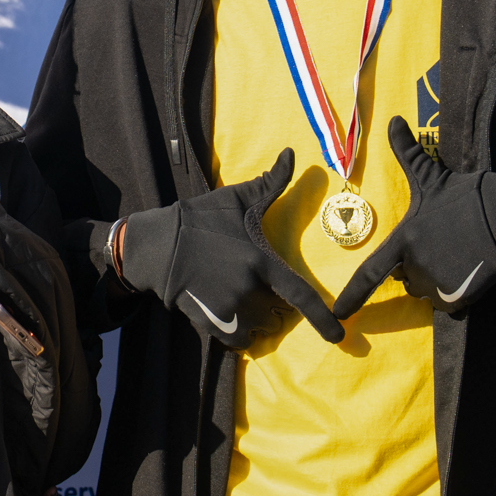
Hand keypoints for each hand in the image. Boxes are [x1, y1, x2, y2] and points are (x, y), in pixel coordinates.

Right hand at [119, 148, 343, 348]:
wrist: (157, 244)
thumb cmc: (200, 218)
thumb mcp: (238, 198)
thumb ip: (271, 182)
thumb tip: (292, 153)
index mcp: (260, 261)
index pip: (300, 295)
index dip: (322, 319)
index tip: (339, 335)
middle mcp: (247, 288)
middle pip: (278, 313)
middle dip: (274, 305)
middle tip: (256, 286)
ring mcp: (227, 308)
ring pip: (259, 328)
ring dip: (258, 321)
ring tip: (242, 299)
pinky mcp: (209, 322)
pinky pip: (238, 341)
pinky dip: (240, 335)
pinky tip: (231, 316)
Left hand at [331, 117, 495, 320]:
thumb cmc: (468, 196)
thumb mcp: (432, 175)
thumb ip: (407, 153)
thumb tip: (393, 121)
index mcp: (404, 241)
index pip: (369, 274)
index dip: (352, 296)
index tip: (338, 314)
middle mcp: (416, 266)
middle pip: (403, 276)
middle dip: (414, 263)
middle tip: (439, 242)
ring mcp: (439, 284)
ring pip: (425, 289)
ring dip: (433, 277)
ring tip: (454, 252)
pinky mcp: (461, 297)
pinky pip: (448, 301)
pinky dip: (453, 290)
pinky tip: (466, 267)